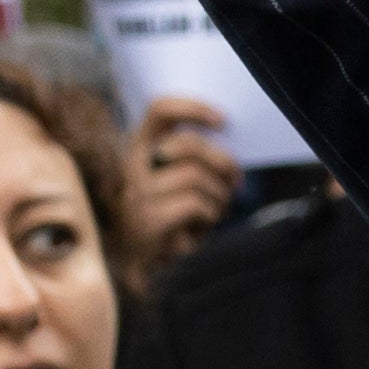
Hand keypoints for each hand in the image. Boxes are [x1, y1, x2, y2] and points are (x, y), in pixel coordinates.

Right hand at [123, 95, 238, 268]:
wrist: (142, 260)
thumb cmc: (170, 213)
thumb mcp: (180, 177)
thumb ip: (196, 156)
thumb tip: (231, 150)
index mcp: (140, 146)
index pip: (160, 109)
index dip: (194, 108)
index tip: (223, 121)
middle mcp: (133, 164)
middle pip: (189, 143)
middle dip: (223, 161)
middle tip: (235, 180)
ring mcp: (138, 192)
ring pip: (196, 176)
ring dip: (218, 195)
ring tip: (214, 210)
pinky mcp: (149, 218)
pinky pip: (195, 204)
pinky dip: (209, 215)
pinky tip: (201, 226)